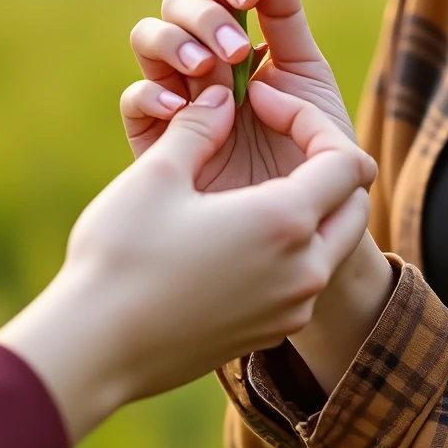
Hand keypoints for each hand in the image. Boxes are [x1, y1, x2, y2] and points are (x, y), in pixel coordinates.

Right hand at [123, 0, 395, 395]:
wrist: (94, 350)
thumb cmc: (120, 258)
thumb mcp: (157, 176)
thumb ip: (199, 127)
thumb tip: (221, 97)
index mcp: (286, 222)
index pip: (346, 159)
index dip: (308, 120)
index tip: (258, 104)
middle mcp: (305, 269)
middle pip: (353, 203)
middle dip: (324, 162)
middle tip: (268, 138)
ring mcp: (291, 306)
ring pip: (331, 243)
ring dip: (309, 206)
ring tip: (248, 184)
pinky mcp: (270, 332)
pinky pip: (304, 278)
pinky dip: (289, 247)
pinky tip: (234, 232)